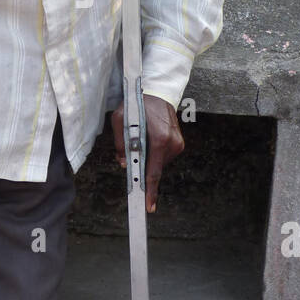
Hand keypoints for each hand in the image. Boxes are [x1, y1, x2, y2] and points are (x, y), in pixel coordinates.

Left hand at [111, 94, 183, 212]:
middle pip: (154, 169)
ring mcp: (178, 144)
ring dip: (147, 159)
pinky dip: (154, 154)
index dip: (149, 191)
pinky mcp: (179, 143)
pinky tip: (148, 141)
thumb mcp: (120, 120)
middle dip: (141, 168)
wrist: (158, 93)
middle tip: (131, 156)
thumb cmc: (138, 105)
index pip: (153, 172)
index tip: (148, 206)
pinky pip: (163, 157)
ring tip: (141, 140)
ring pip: (158, 164)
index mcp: (160, 140)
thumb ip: (120, 144)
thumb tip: (124, 163)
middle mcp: (172, 143)